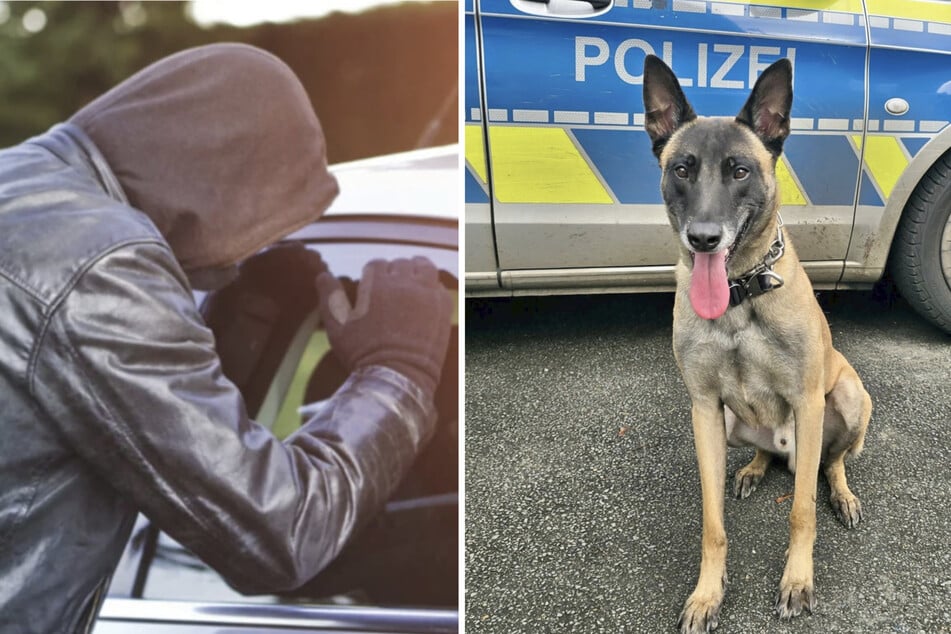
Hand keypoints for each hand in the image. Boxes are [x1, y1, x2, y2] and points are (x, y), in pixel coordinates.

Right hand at [316, 257, 452, 394]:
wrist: (397, 378)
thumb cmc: (363, 354)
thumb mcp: (337, 327)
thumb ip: (330, 298)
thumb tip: (322, 275)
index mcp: (377, 285)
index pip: (376, 265)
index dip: (372, 273)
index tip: (372, 284)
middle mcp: (404, 284)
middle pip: (400, 264)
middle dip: (394, 272)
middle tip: (392, 285)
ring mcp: (426, 294)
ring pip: (424, 267)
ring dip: (417, 270)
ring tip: (412, 280)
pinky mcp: (443, 308)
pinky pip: (440, 287)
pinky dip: (433, 288)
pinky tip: (426, 297)